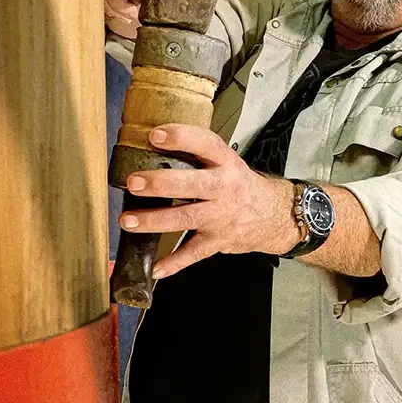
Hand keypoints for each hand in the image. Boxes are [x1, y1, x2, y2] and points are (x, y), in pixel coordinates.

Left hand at [118, 124, 302, 278]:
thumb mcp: (226, 162)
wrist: (273, 215)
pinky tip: (155, 267)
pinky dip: (174, 263)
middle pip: (192, 185)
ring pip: (186, 218)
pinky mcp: (217, 241)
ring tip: (128, 220)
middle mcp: (224, 188)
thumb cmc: (240, 185)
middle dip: (161, 184)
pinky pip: (193, 253)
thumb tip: (150, 145)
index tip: (156, 135)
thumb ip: (197, 155)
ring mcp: (221, 217)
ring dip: (154, 220)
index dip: (182, 137)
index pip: (205, 144)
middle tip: (133, 182)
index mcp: (225, 163)